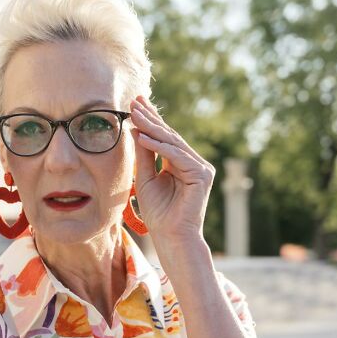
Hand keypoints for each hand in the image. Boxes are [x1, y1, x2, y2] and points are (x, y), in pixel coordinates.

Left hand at [128, 95, 215, 247]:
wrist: (171, 237)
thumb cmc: (159, 214)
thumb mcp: (146, 179)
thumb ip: (144, 156)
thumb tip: (136, 130)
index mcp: (181, 164)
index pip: (164, 137)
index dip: (150, 120)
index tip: (135, 104)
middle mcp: (193, 163)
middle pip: (169, 136)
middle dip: (151, 117)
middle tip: (135, 100)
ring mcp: (200, 168)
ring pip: (172, 143)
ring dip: (151, 127)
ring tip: (134, 114)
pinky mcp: (202, 175)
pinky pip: (176, 156)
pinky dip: (158, 146)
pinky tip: (142, 136)